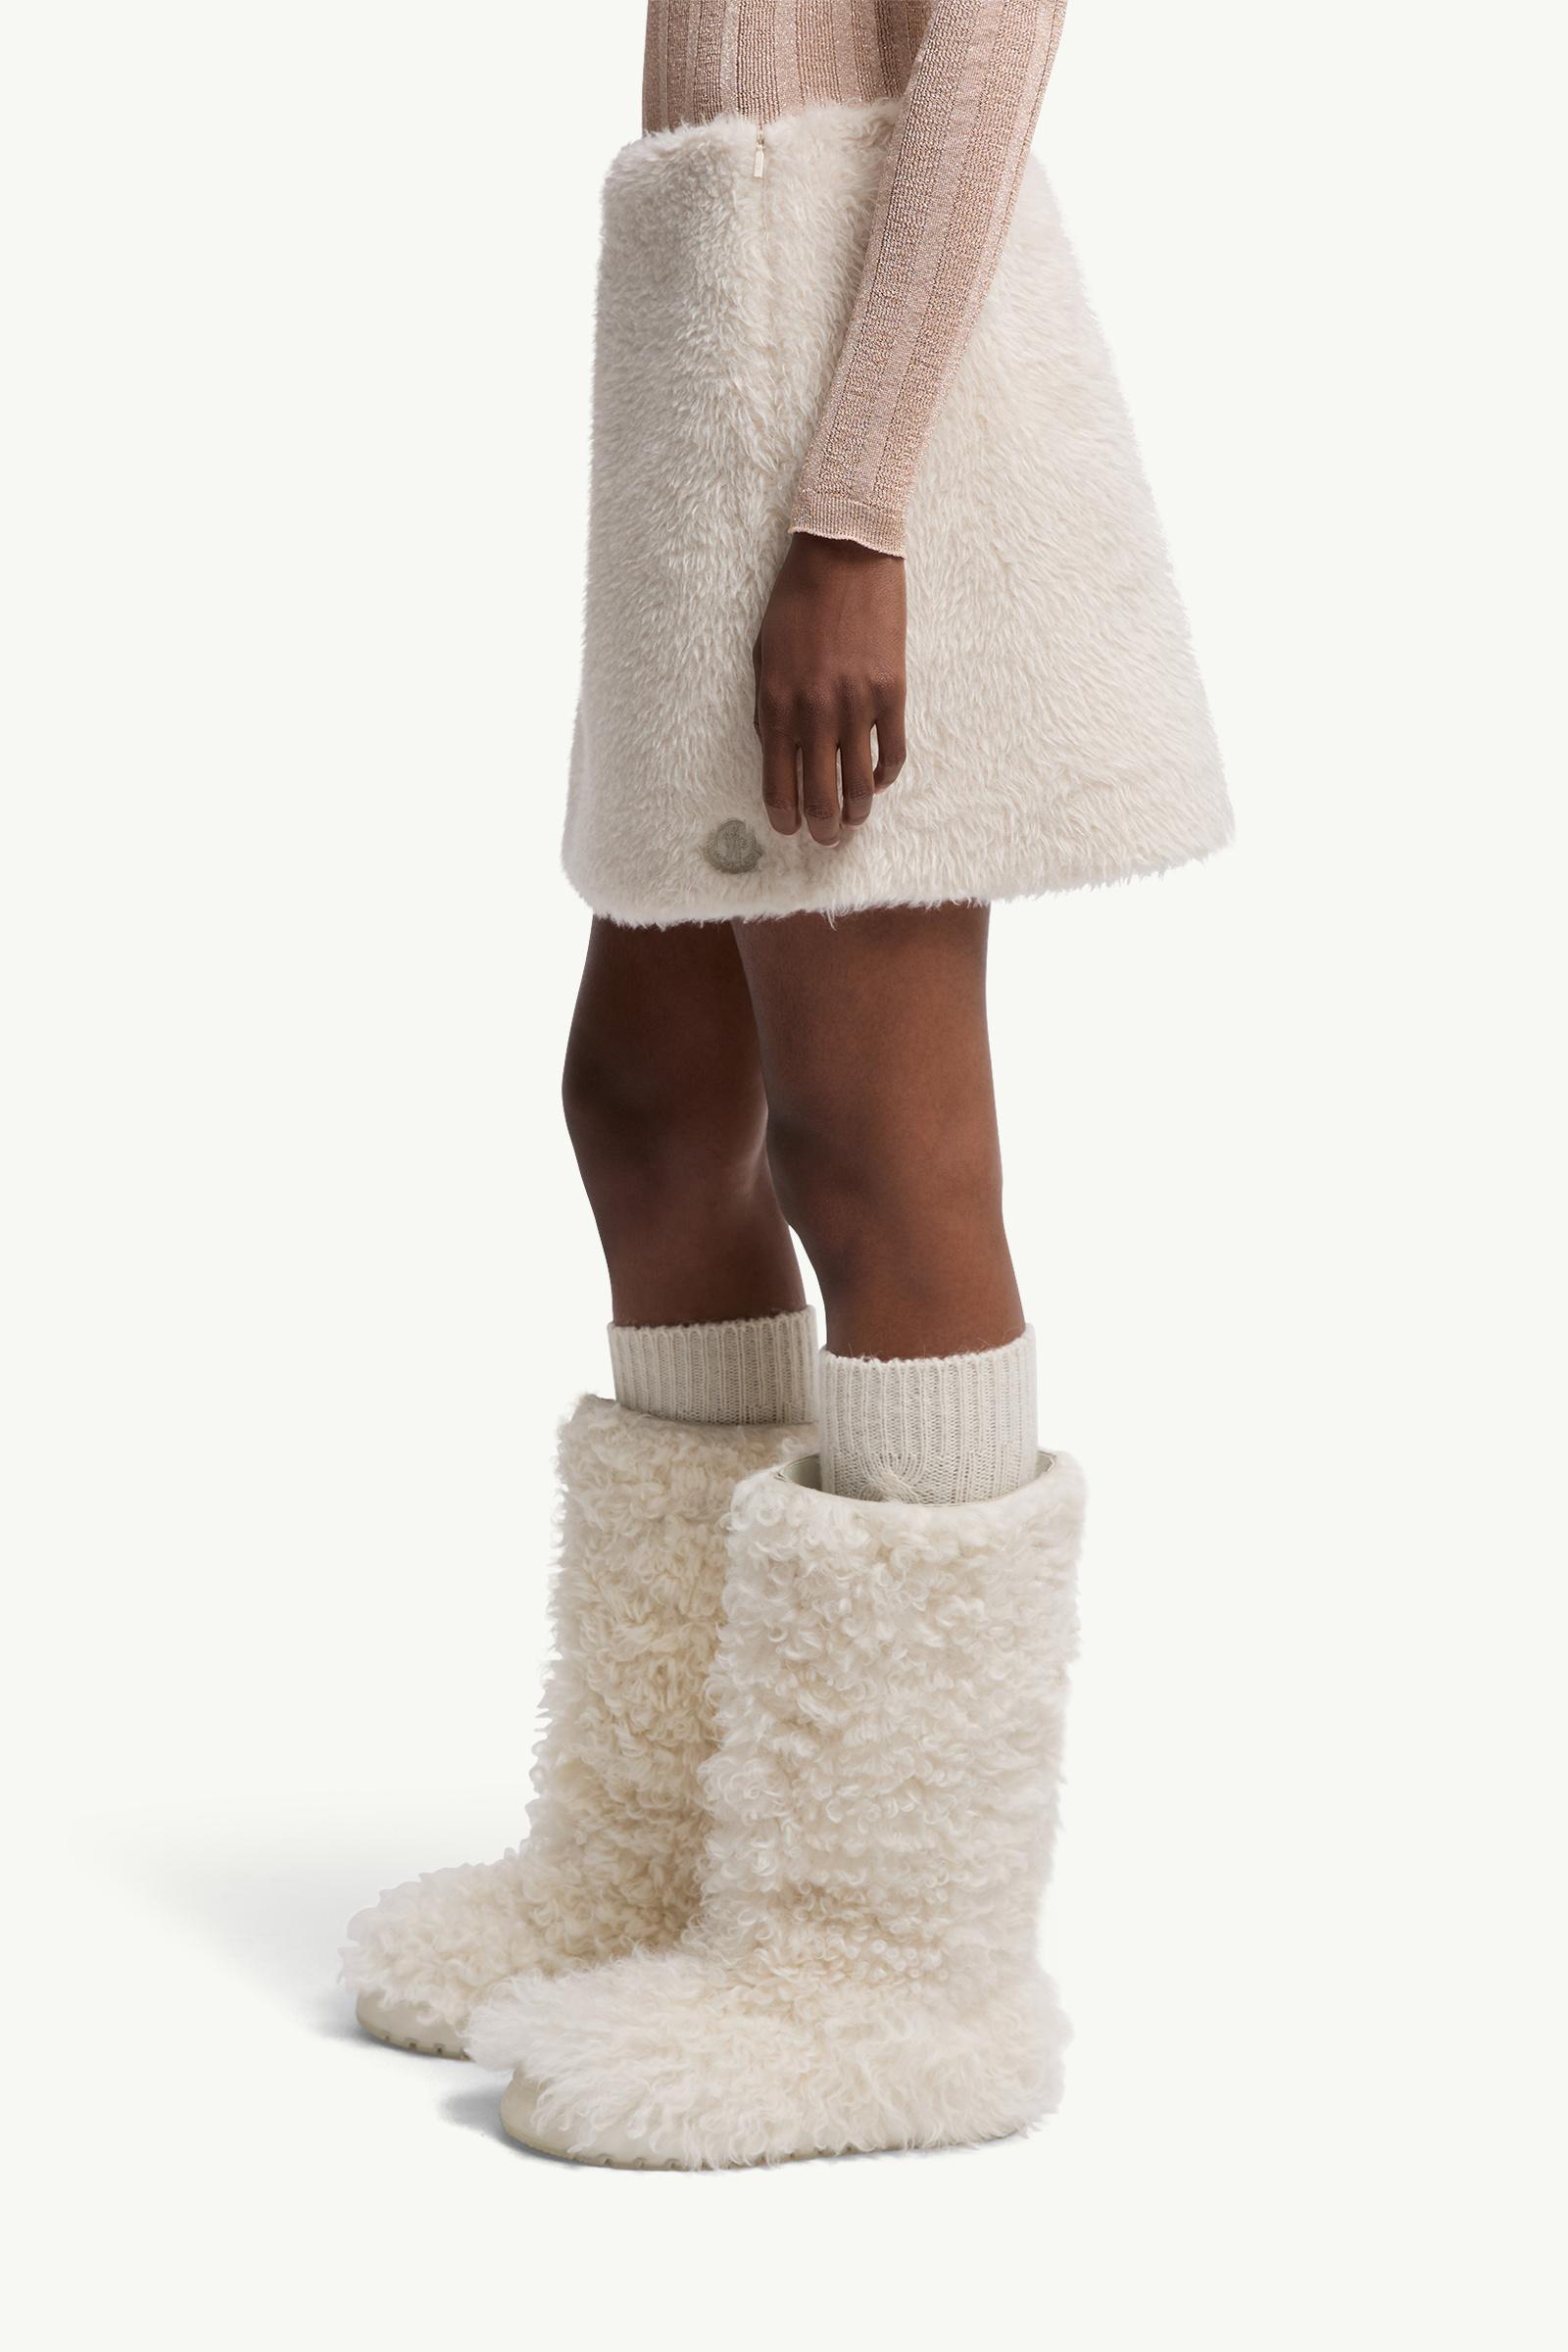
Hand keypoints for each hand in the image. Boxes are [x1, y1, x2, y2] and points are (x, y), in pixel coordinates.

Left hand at [752, 534, 906, 846]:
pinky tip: (877, 781)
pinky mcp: (891, 691)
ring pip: (858, 783)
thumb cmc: (796, 601)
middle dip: (822, 829)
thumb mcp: (763, 654)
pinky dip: (884, 775)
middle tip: (826, 841)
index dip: (783, 816)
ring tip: (854, 822)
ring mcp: (856, 703)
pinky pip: (892, 752)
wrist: (844, 553)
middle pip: (819, 795)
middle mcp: (815, 711)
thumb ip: (768, 707)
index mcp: (777, 703)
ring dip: (856, 813)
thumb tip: (776, 751)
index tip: (788, 830)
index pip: (778, 782)